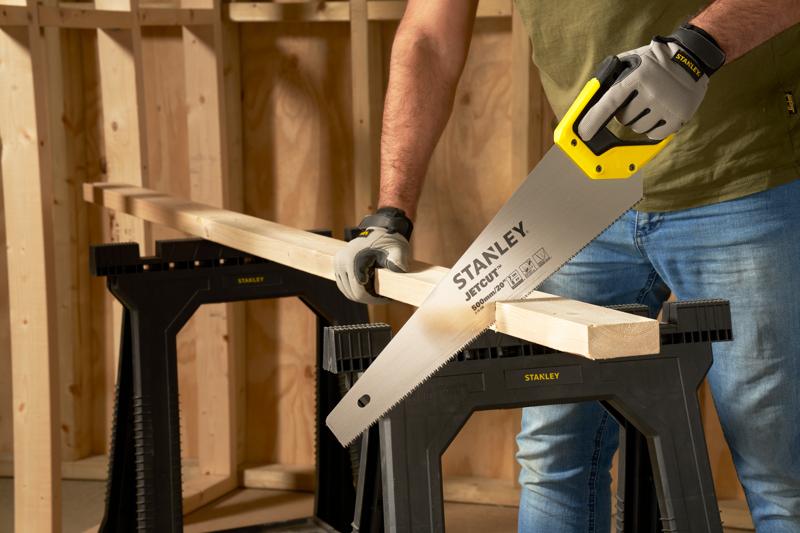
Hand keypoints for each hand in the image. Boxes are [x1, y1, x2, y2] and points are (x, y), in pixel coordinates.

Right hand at [334, 208, 412, 303]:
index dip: (373, 299)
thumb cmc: (390, 240)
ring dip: (361, 294)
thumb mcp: (397, 250)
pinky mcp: (338, 264)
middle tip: (384, 297)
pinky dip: (355, 288)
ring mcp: (337, 262)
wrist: (380, 229)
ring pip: (347, 290)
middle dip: (368, 298)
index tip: (387, 298)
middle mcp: (341, 262)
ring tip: (378, 291)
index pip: (359, 292)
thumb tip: (399, 269)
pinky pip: (344, 284)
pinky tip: (369, 286)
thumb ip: (398, 260)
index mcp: (352, 260)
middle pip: (352, 293)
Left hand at [579, 24, 724, 140]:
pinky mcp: (680, 116)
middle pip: (624, 119)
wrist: (692, 58)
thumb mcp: (631, 60)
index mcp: (637, 76)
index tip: (583, 134)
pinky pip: (655, 134)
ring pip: (638, 128)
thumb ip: (610, 77)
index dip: (593, 120)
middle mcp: (652, 91)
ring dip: (639, 121)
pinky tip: (659, 113)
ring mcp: (667, 105)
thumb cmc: (654, 62)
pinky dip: (653, 128)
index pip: (609, 103)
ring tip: (650, 103)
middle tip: (636, 100)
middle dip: (625, 113)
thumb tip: (589, 102)